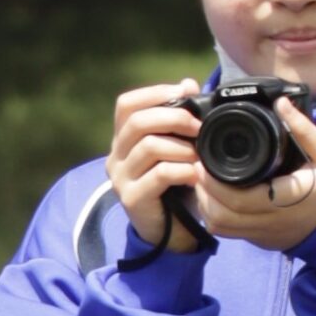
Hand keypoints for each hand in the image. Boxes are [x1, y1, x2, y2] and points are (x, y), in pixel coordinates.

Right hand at [107, 81, 208, 252]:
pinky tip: (196, 174)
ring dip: (181, 147)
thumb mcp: (178, 146)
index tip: (184, 94)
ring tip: (198, 156)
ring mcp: (121, 179)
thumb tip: (188, 84)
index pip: (126, 105)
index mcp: (123, 139)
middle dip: (174, 118)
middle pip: (137, 122)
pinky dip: (182, 170)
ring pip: (149, 147)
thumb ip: (180, 116)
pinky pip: (159, 175)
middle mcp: (116, 157)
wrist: (171, 231)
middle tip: (198, 127)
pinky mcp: (132, 199)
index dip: (154, 94)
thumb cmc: (176, 185)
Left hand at [185, 95, 315, 252]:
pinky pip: (227, 232)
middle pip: (220, 217)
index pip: (239, 200)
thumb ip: (305, 130)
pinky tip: (213, 195)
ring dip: (205, 205)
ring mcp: (262, 235)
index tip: (201, 163)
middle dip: (202, 193)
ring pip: (219, 228)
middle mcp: (270, 222)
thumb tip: (281, 104)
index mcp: (287, 200)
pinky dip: (214, 215)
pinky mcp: (258, 240)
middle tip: (196, 168)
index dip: (213, 184)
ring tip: (203, 180)